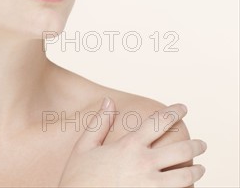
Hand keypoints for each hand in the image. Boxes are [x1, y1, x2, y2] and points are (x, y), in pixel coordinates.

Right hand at [57, 98, 206, 186]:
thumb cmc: (78, 179)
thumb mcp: (83, 148)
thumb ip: (98, 124)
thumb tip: (109, 101)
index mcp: (128, 146)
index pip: (159, 122)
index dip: (174, 112)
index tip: (183, 108)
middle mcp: (144, 164)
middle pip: (181, 149)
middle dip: (196, 145)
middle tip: (202, 144)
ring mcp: (152, 185)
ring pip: (186, 175)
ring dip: (196, 171)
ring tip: (200, 168)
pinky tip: (186, 187)